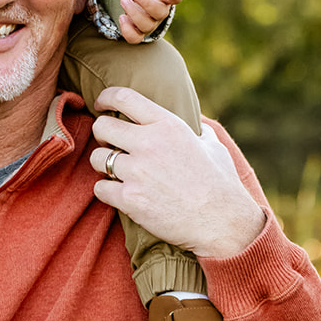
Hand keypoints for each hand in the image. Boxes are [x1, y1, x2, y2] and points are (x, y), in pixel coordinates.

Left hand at [89, 87, 265, 258]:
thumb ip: (196, 129)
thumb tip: (195, 121)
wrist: (223, 223)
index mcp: (168, 125)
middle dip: (102, 135)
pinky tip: (120, 194)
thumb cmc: (221, 184)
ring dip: (104, 165)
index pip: (123, 97)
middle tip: (110, 145)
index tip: (101, 105)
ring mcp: (137, 171)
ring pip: (97, 158)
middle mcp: (149, 143)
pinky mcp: (130, 199)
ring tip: (117, 172)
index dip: (106, 98)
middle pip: (102, 127)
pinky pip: (100, 188)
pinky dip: (107, 192)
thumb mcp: (213, 145)